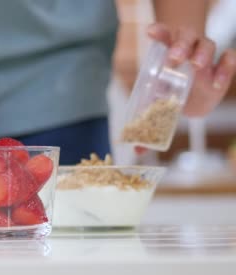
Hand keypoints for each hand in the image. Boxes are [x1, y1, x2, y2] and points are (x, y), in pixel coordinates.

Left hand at [135, 23, 235, 155]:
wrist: (193, 92)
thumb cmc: (170, 94)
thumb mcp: (157, 106)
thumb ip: (148, 126)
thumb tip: (137, 152)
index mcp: (168, 53)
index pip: (164, 35)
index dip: (159, 32)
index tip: (151, 32)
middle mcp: (187, 50)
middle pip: (187, 38)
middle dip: (180, 46)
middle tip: (174, 59)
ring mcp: (206, 56)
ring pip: (208, 45)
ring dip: (203, 55)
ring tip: (199, 67)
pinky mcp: (223, 67)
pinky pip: (229, 58)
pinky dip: (225, 66)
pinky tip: (217, 80)